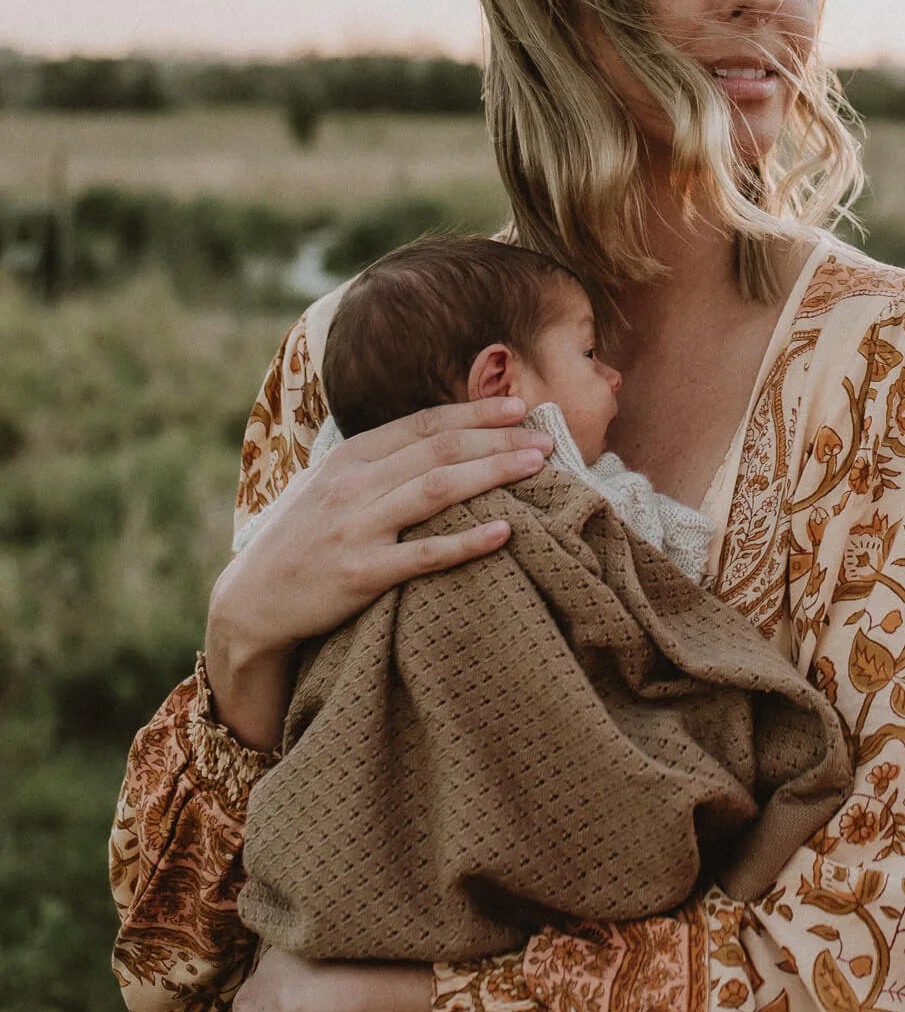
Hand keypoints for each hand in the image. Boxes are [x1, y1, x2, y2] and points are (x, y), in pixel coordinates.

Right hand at [206, 396, 551, 747]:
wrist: (250, 603)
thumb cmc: (298, 543)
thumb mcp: (325, 488)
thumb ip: (372, 465)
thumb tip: (427, 442)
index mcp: (348, 459)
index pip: (423, 424)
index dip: (474, 413)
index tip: (519, 408)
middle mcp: (353, 486)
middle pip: (439, 449)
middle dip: (498, 439)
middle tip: (546, 439)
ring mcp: (356, 528)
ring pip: (438, 489)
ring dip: (493, 473)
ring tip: (535, 467)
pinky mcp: (362, 574)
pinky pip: (425, 554)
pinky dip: (467, 540)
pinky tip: (505, 532)